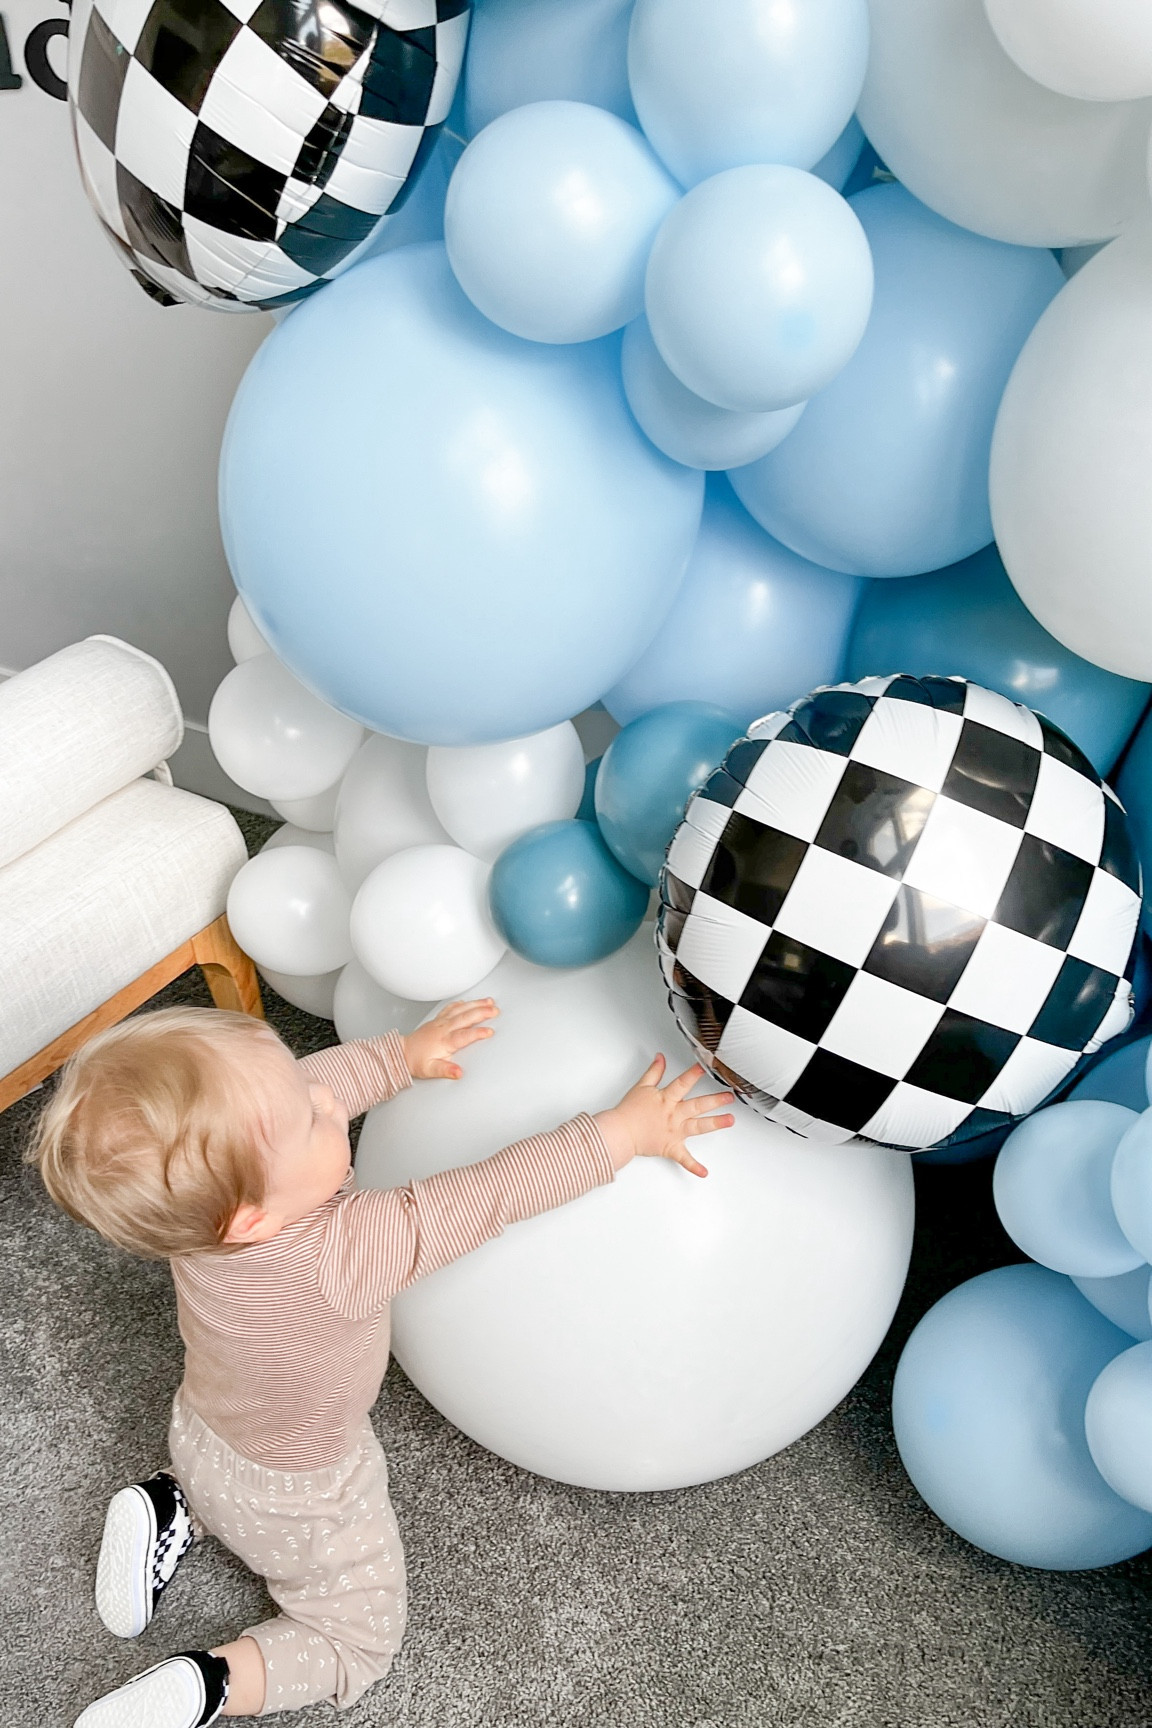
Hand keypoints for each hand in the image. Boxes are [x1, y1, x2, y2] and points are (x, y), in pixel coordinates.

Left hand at [402, 998, 498, 1080]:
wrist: (402, 1052)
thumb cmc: (417, 1061)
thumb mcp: (431, 1070)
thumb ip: (446, 1070)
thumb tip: (458, 1073)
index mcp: (444, 1041)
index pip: (464, 1035)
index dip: (478, 1033)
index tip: (490, 1031)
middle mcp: (443, 1028)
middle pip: (465, 1017)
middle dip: (482, 1012)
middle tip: (495, 1010)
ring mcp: (441, 1022)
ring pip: (460, 1009)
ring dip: (475, 1004)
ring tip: (489, 1001)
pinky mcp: (438, 1019)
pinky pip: (451, 1008)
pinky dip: (462, 1003)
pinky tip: (468, 1001)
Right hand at [593, 1054, 734, 1177]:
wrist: (620, 1133)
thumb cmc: (629, 1112)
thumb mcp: (641, 1087)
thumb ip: (654, 1072)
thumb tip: (660, 1058)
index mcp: (666, 1100)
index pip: (682, 1083)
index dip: (693, 1074)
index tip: (706, 1067)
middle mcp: (673, 1115)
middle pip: (697, 1105)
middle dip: (715, 1100)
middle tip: (729, 1096)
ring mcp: (674, 1132)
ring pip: (698, 1127)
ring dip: (715, 1124)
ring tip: (730, 1120)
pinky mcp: (671, 1148)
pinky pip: (683, 1159)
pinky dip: (693, 1166)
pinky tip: (704, 1172)